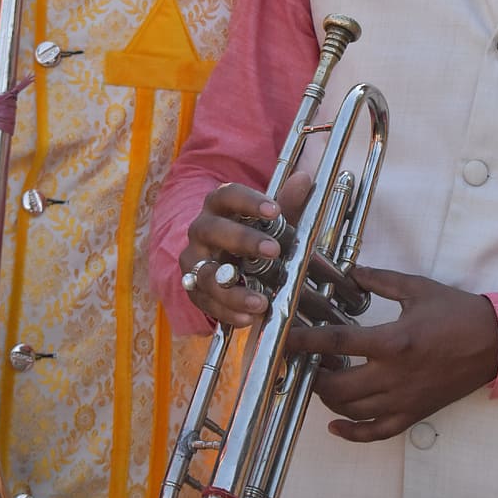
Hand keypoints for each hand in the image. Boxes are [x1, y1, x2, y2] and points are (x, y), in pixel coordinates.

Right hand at [179, 171, 311, 327]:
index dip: (249, 201)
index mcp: (218, 206)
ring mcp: (194, 261)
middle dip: (242, 240)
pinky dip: (227, 312)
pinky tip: (248, 318)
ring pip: (205, 273)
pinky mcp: (193, 289)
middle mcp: (201, 230)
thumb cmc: (253, 234)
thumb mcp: (271, 221)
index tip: (275, 210)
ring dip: (233, 290)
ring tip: (261, 301)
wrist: (228, 262)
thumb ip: (287, 203)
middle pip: (212, 230)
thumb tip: (304, 179)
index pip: (227, 195)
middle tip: (273, 251)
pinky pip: (206, 302)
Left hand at [288, 266, 497, 441]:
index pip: (336, 344)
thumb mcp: (416, 288)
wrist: (496, 343)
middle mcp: (394, 376)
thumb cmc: (457, 313)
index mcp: (393, 341)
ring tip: (318, 379)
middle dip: (311, 376)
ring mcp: (403, 399)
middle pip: (337, 386)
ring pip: (351, 410)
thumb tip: (350, 271)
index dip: (305, 342)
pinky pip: (376, 433)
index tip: (283, 339)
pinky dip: (352, 433)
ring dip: (327, 398)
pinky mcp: (413, 413)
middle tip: (301, 361)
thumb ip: (379, 278)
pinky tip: (334, 425)